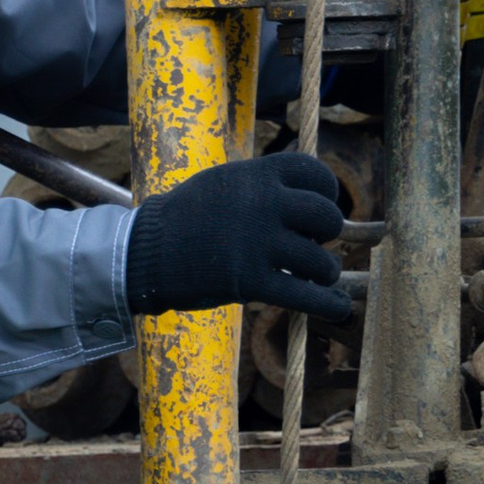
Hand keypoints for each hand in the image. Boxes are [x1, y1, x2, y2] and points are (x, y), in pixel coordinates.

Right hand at [122, 146, 353, 321]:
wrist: (145, 252)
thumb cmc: (186, 217)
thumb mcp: (225, 183)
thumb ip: (265, 186)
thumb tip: (310, 200)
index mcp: (258, 175)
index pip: (317, 174)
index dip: (327, 194)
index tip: (320, 210)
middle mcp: (264, 204)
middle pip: (328, 218)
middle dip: (326, 235)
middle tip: (309, 245)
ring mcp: (259, 243)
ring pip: (321, 262)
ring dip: (324, 272)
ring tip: (311, 277)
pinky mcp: (251, 281)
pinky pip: (307, 296)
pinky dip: (329, 305)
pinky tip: (338, 308)